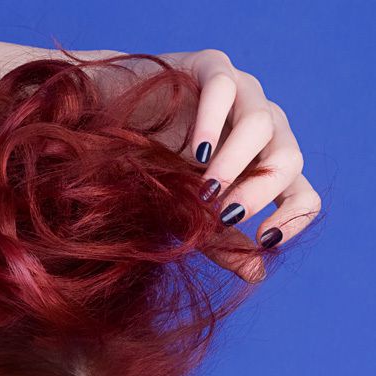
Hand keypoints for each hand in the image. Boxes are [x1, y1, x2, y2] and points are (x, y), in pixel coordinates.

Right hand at [137, 48, 319, 281]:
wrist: (107, 123)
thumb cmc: (153, 171)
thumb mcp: (188, 215)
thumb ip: (222, 244)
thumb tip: (257, 273)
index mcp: (263, 167)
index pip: (303, 193)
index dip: (294, 218)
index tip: (264, 239)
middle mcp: (262, 129)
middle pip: (289, 160)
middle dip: (260, 193)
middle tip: (223, 214)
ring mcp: (240, 95)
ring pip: (262, 125)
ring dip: (236, 164)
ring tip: (206, 189)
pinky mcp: (210, 67)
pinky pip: (224, 88)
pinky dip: (213, 122)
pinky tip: (194, 151)